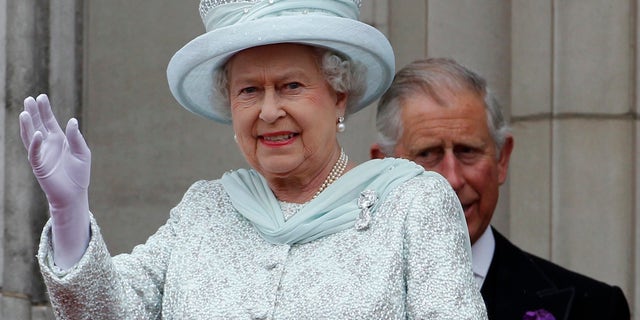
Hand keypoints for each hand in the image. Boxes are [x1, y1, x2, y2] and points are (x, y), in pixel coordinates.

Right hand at [20, 94, 90, 268]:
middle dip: (34, 112)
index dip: (45, 110)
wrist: (74, 194)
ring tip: (25, 112)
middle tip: (29, 99)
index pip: (49, 121)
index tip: (41, 97)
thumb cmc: (79, 174)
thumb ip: (76, 137)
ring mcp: (42, 154)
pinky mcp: (39, 165)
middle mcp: (48, 144)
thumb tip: (72, 121)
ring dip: (28, 125)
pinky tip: (36, 133)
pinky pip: (34, 152)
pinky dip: (35, 142)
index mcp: (59, 140)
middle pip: (37, 125)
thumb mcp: (82, 153)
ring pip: (31, 136)